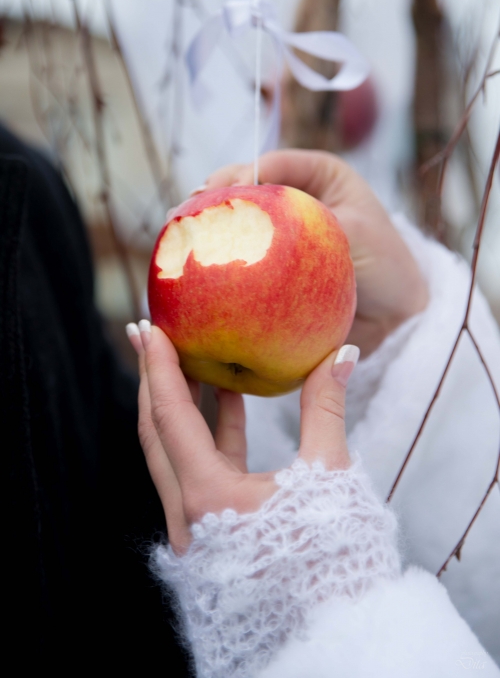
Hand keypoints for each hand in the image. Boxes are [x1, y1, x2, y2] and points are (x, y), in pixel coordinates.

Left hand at [126, 321, 357, 554]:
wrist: (332, 629)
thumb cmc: (331, 556)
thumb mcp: (328, 476)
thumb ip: (327, 409)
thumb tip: (343, 353)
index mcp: (208, 498)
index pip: (169, 416)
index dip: (159, 367)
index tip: (149, 327)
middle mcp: (187, 514)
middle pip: (155, 432)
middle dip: (152, 380)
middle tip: (148, 334)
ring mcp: (195, 526)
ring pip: (171, 453)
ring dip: (178, 405)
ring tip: (189, 360)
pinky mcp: (211, 529)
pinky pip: (197, 470)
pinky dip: (208, 433)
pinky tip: (228, 402)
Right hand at [197, 150, 427, 356]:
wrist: (400, 316)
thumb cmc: (390, 265)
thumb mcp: (357, 231)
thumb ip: (312, 220)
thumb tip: (261, 214)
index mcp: (318, 176)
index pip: (270, 164)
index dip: (239, 172)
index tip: (219, 191)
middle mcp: (294, 203)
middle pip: (244, 191)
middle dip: (212, 198)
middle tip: (187, 209)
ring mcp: (280, 238)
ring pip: (238, 225)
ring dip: (209, 229)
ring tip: (179, 233)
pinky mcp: (272, 270)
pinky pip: (243, 262)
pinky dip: (222, 264)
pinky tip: (198, 270)